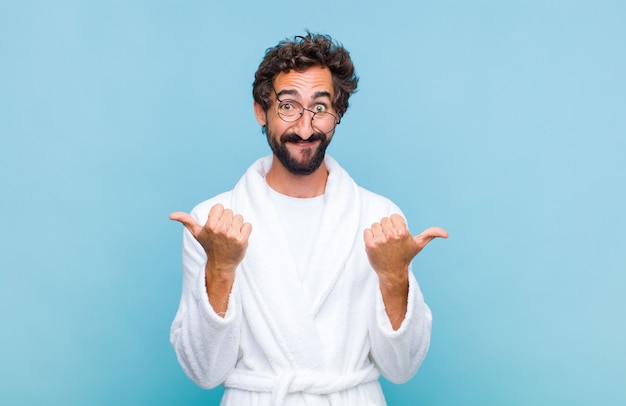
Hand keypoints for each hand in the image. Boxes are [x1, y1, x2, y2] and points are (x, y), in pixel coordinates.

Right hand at [170, 204, 251, 276]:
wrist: (221, 265)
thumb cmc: (209, 246)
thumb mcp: (197, 233)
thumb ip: (186, 221)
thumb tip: (171, 215)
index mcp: (210, 224)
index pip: (220, 207)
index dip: (218, 215)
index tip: (216, 226)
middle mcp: (221, 228)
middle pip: (230, 212)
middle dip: (228, 221)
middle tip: (223, 233)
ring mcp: (232, 235)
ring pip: (239, 218)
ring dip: (237, 226)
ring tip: (230, 236)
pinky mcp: (242, 240)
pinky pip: (248, 225)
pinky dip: (245, 231)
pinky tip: (238, 239)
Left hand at [364, 214, 446, 328]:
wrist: (392, 273)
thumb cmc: (405, 257)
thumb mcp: (418, 245)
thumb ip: (431, 234)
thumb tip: (446, 234)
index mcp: (402, 231)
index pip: (394, 216)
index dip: (396, 225)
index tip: (398, 236)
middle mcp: (391, 234)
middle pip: (384, 220)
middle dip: (387, 229)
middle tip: (391, 242)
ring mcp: (380, 240)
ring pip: (375, 225)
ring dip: (378, 233)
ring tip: (384, 244)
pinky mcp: (370, 245)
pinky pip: (367, 231)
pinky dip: (370, 237)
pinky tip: (376, 246)